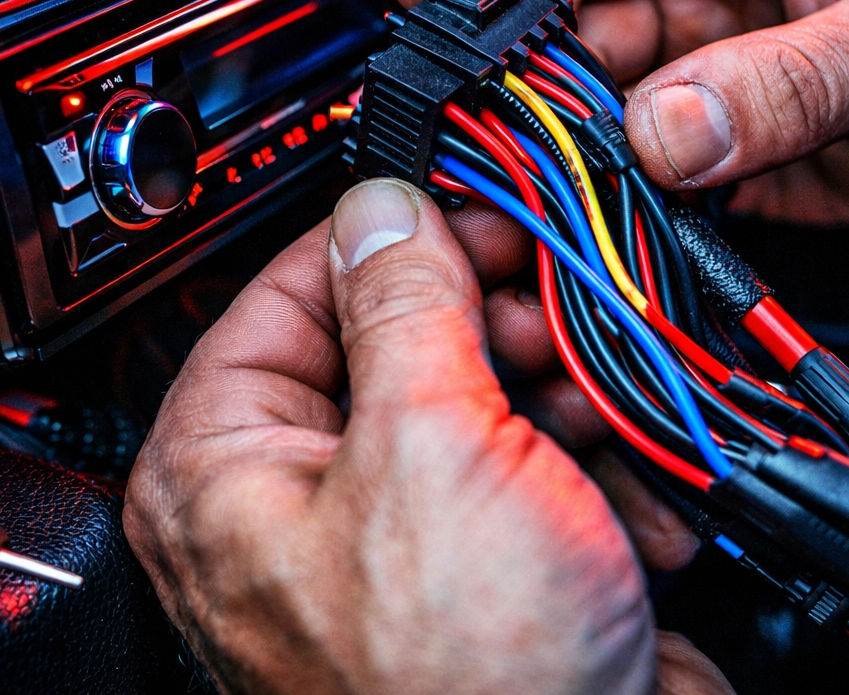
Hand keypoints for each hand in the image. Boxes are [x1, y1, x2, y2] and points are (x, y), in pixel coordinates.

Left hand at [124, 179, 732, 694]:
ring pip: (468, 405)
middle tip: (550, 306)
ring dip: (555, 399)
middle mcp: (291, 504)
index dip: (384, 235)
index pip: (286, 291)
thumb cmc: (462, 687)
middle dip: (490, 326)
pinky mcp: (473, 578)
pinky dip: (583, 477)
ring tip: (601, 420)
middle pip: (389, 343)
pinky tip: (623, 505)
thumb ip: (405, 306)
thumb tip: (384, 207)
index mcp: (225, 467)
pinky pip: (518, 480)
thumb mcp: (430, 448)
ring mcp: (388, 544)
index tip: (464, 202)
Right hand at [394, 0, 848, 223]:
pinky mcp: (687, 118)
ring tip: (507, 161)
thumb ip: (799, 77)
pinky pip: (605, 143)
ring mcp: (681, 35)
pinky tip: (559, 198)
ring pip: (560, 66)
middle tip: (460, 95)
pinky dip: (574, 174)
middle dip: (490, 33)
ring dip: (525, 116)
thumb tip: (668, 130)